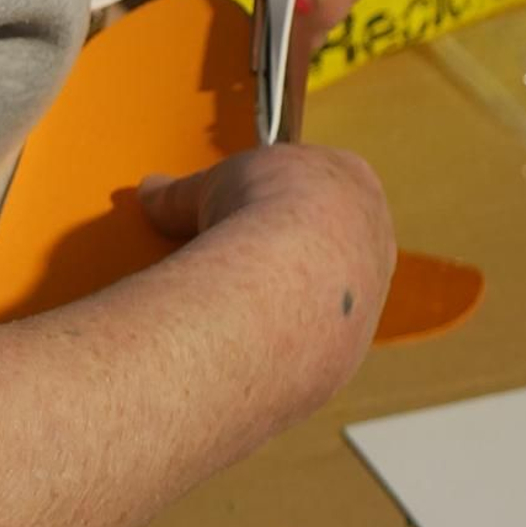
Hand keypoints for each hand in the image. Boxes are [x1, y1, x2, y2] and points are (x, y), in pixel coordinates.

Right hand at [141, 145, 396, 389]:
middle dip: (286, 247)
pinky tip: (249, 333)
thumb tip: (149, 193)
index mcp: (352, 180)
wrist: (288, 280)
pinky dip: (283, 335)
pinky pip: (315, 338)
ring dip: (288, 296)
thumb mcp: (208, 184)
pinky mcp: (353, 346)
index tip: (241, 206)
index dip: (277, 194)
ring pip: (327, 293)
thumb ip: (181, 193)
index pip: (318, 184)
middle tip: (236, 254)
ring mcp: (371, 294)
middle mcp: (375, 236)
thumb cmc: (257, 210)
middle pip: (330, 239)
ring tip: (236, 300)